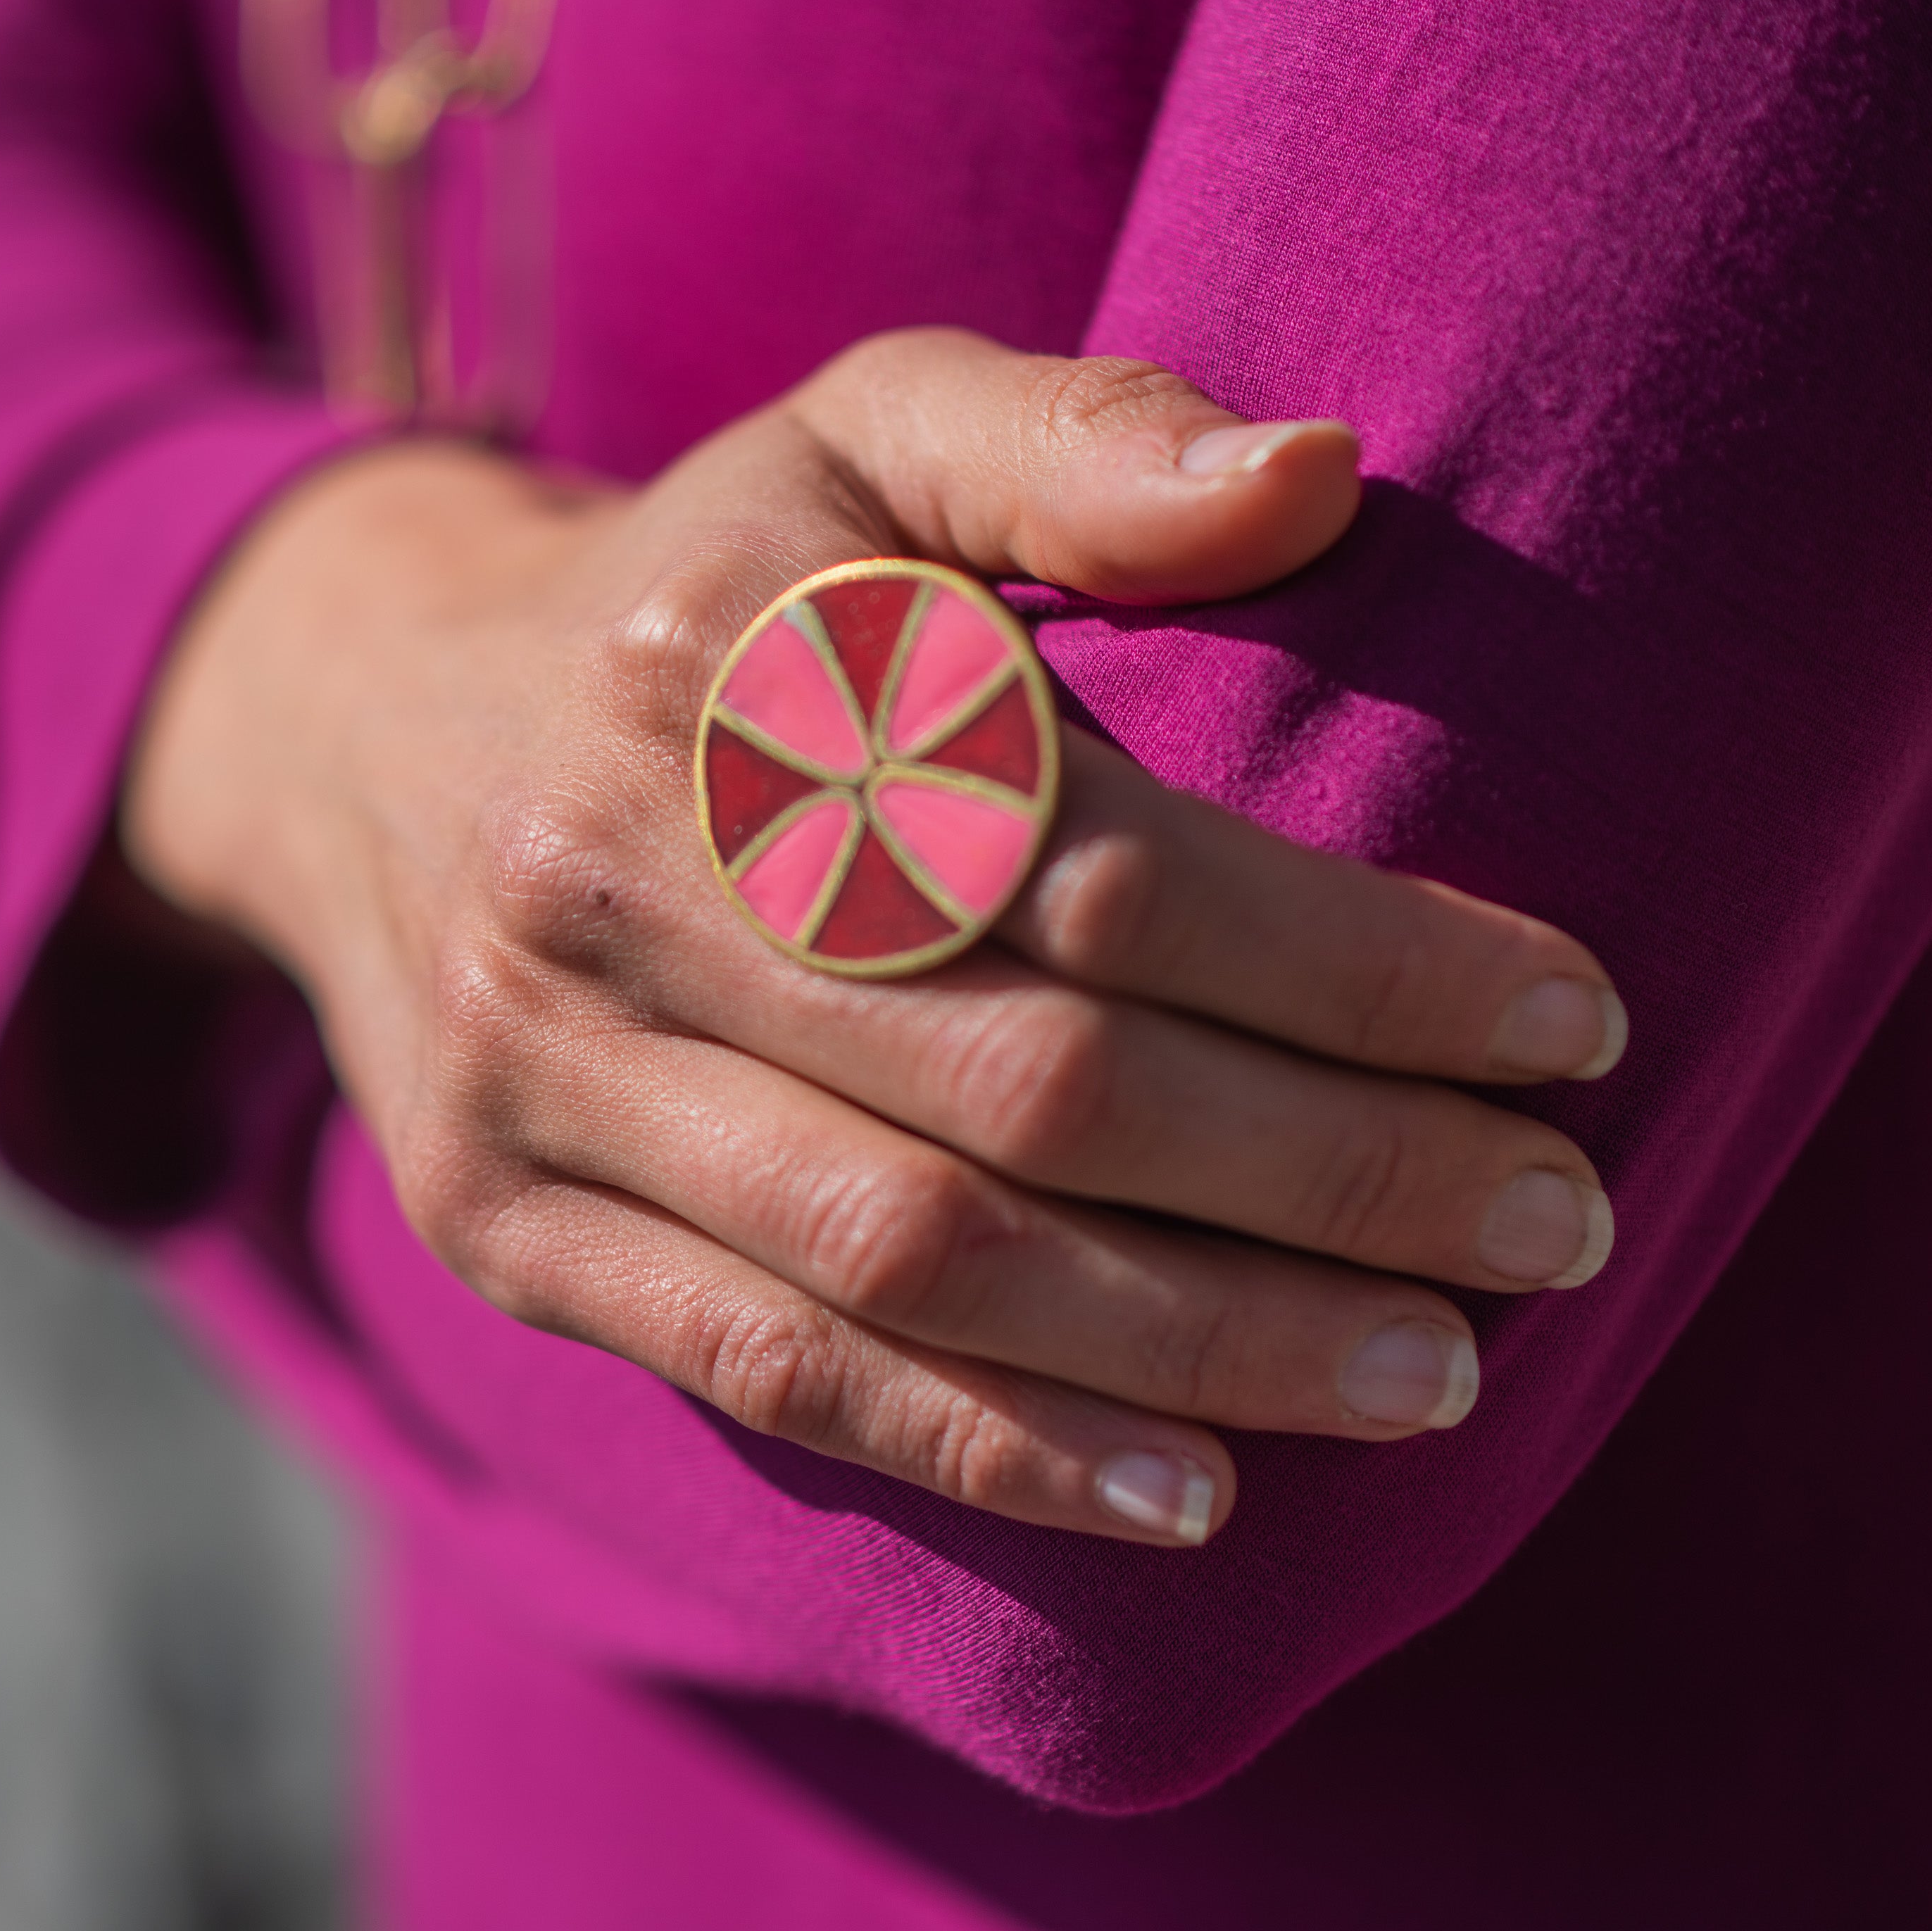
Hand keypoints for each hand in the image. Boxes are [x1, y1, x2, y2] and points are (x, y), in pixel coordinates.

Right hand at [124, 328, 1625, 1546]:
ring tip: (1433, 1375)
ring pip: (918, 1254)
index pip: (1101, 857)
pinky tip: (1193, 1495)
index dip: (1360, 966)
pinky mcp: (498, 1227)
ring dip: (1205, 1341)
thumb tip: (1324, 475)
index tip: (1572, 1029)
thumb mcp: (860, 436)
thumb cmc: (702, 590)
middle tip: (1556, 1228)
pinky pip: (768, 1368)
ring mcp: (539, 1075)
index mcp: (724, 662)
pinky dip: (990, 1450)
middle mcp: (608, 876)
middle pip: (1034, 1078)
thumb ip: (1078, 442)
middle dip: (1334, 1175)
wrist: (359, 726)